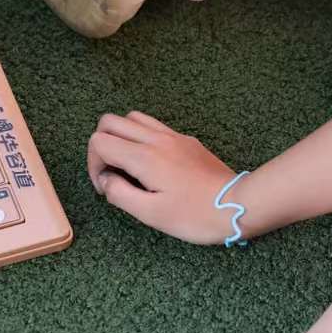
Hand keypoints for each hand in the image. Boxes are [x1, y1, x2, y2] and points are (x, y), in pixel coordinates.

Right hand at [87, 112, 238, 244]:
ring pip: (132, 118)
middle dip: (101, 145)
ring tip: (128, 165)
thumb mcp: (150, 214)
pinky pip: (153, 125)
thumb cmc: (194, 215)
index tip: (106, 186)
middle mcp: (156, 139)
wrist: (238, 205)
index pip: (100, 141)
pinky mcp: (186, 140)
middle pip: (110, 121)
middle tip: (111, 173)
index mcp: (144, 157)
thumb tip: (106, 181)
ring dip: (120, 137)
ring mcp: (172, 136)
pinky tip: (150, 164)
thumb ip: (119, 194)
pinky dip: (140, 137)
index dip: (93, 164)